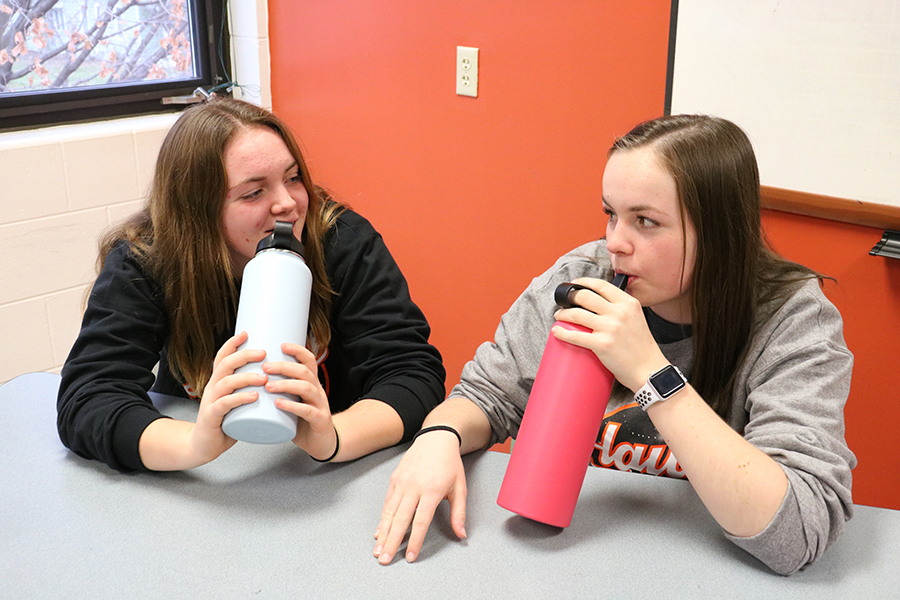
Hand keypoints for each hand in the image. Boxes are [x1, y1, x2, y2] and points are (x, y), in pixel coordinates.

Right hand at [191, 330, 266, 463]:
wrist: (204, 445)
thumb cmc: (224, 421)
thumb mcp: (236, 400)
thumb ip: (250, 389)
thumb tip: (275, 376)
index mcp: (218, 381)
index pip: (223, 356)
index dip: (233, 343)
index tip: (247, 332)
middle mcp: (213, 387)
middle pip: (226, 364)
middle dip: (245, 355)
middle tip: (263, 353)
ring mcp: (211, 401)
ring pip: (226, 382)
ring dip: (246, 377)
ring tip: (264, 377)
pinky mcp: (212, 416)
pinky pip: (225, 404)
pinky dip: (240, 398)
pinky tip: (254, 397)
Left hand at [265, 342, 336, 460]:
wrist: (321, 442)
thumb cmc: (303, 420)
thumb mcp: (293, 399)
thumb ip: (280, 388)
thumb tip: (253, 374)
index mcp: (311, 382)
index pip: (309, 360)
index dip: (297, 350)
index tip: (281, 345)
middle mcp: (317, 390)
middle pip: (304, 371)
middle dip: (284, 367)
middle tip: (265, 367)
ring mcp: (320, 404)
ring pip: (307, 388)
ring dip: (286, 384)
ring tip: (268, 385)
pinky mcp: (319, 420)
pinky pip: (307, 410)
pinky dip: (292, 406)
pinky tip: (279, 404)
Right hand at [373, 430, 467, 563]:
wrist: (435, 439)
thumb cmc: (449, 464)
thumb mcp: (460, 487)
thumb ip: (459, 513)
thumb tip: (461, 534)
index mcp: (432, 490)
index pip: (421, 521)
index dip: (415, 540)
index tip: (410, 556)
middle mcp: (414, 487)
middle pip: (401, 520)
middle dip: (391, 542)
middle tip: (384, 559)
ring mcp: (402, 482)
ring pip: (390, 512)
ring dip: (383, 533)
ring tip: (377, 550)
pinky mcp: (394, 479)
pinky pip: (387, 502)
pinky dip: (382, 519)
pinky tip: (378, 532)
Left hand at [552, 277, 667, 390]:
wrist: (649, 369)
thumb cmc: (642, 347)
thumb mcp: (636, 318)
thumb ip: (621, 308)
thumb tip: (599, 302)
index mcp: (628, 303)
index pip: (601, 285)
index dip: (583, 282)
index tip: (574, 284)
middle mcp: (619, 312)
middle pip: (585, 296)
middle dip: (570, 297)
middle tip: (564, 302)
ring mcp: (610, 328)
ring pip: (577, 314)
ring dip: (563, 314)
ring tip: (559, 316)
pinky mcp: (602, 344)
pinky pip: (575, 336)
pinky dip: (562, 332)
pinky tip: (556, 331)